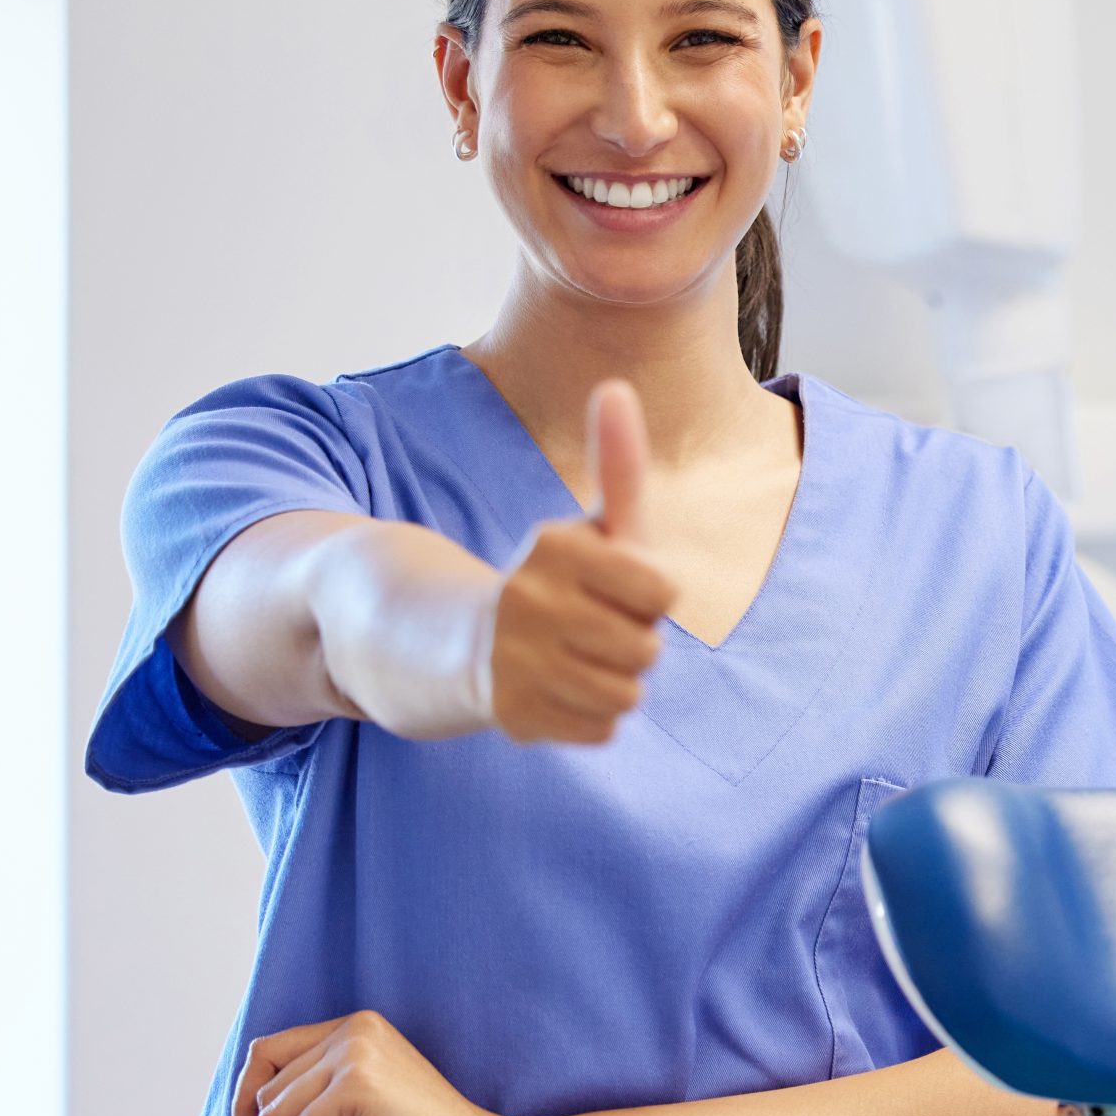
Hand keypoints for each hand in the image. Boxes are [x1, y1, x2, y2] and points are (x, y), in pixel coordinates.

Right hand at [480, 379, 674, 742]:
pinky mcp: (513, 716)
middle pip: (648, 647)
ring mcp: (517, 662)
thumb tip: (617, 386)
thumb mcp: (587, 526)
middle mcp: (529, 601)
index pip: (662, 590)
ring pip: (628, 693)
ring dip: (612, 682)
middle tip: (586, 630)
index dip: (646, 594)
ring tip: (571, 660)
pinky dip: (589, 717)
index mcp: (555, 548)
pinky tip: (555, 692)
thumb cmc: (550, 582)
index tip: (611, 588)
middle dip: (630, 642)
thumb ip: (617, 466)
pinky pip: (603, 729)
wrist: (454, 643)